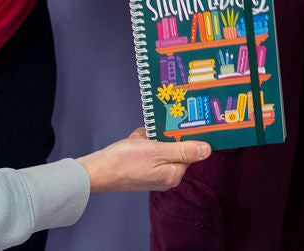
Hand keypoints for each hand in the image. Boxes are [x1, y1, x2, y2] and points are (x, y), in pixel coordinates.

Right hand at [76, 128, 210, 193]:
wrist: (96, 171)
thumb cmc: (123, 161)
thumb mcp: (156, 150)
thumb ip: (183, 150)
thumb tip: (207, 150)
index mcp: (174, 174)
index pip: (189, 149)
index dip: (179, 135)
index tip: (171, 125)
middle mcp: (167, 177)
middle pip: (174, 146)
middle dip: (160, 136)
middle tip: (147, 136)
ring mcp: (155, 174)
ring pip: (160, 145)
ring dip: (149, 138)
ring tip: (137, 141)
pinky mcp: (145, 170)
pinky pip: (149, 150)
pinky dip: (141, 143)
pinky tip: (133, 143)